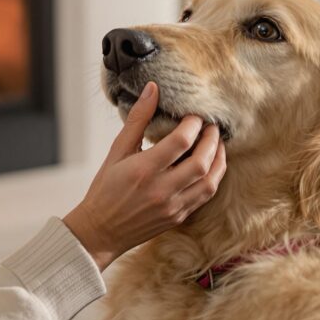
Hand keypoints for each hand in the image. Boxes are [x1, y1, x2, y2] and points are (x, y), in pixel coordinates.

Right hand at [63, 82, 226, 270]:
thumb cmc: (106, 188)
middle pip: (201, 162)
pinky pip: (205, 196)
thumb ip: (138, 119)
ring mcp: (172, 206)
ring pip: (210, 182)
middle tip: (212, 126)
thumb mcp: (117, 150)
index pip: (180, 141)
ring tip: (217, 144)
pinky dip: (213, 178)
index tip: (195, 115)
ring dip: (219, 160)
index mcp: (144, 170)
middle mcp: (161, 189)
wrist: (100, 230)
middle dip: (212, 140)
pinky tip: (211, 166)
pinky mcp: (178, 217)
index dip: (193, 124)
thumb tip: (153, 89)